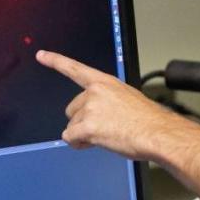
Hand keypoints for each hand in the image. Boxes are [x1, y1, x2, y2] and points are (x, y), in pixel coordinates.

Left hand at [35, 50, 177, 159]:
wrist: (157, 133)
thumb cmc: (150, 120)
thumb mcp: (129, 100)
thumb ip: (110, 102)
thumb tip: (103, 117)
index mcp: (105, 83)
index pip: (75, 68)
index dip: (56, 61)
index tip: (41, 55)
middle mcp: (94, 92)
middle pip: (72, 109)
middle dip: (83, 121)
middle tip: (105, 128)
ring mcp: (90, 108)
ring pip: (72, 126)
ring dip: (84, 134)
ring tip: (107, 136)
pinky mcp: (87, 126)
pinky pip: (71, 138)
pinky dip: (80, 144)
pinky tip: (96, 143)